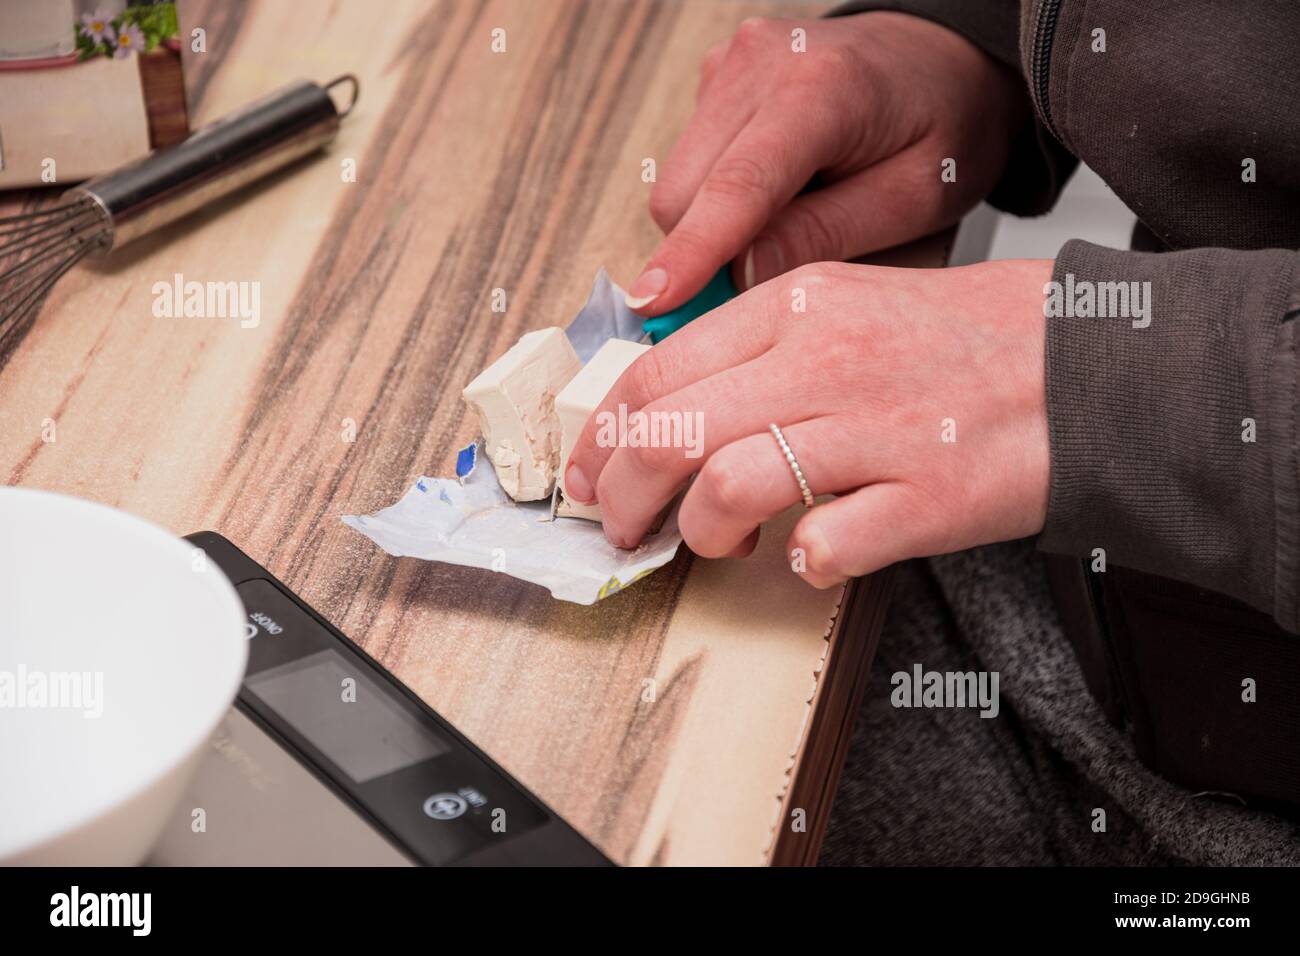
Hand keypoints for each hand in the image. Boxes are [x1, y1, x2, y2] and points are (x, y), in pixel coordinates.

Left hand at [565, 260, 1052, 585]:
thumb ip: (761, 342)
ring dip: (702, 531)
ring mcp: (878, 428)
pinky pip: (828, 544)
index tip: (586, 473)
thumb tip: (669, 404)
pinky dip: (803, 562)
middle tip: (621, 527)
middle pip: (673, 431)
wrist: (1090, 360)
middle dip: (622, 494)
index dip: (603, 435)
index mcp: (799, 307)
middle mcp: (827, 359)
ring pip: (729, 486)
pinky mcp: (928, 495)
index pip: (660, 370)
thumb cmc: (962, 339)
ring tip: (718, 544)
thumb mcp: (851, 303)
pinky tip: (809, 557)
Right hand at [623, 12, 1027, 313]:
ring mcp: (730, 65)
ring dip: (715, 226)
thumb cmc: (944, 126)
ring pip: (678, 185)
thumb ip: (828, 234)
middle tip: (767, 280)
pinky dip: (718, 197)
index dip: (692, 252)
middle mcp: (761, 64)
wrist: (942, 58)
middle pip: (684, 193)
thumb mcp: (915, 197)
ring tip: (793, 216)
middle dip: (708, 253)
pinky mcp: (714, 76)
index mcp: (823, 88)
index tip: (654, 303)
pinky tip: (779, 188)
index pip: (737, 185)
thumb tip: (741, 275)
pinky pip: (689, 164)